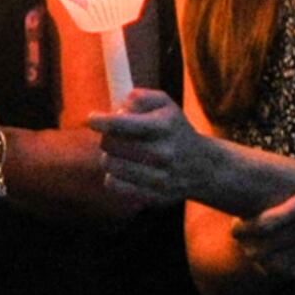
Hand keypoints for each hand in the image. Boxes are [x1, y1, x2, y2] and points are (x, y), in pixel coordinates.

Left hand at [89, 86, 219, 206]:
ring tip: (123, 153)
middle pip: (110, 144)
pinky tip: (126, 169)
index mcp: (164, 126)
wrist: (202, 166)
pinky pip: (113, 185)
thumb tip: (116, 110)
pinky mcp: (152, 197)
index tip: (92, 119)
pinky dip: (113, 175)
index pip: (121, 124)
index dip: (100, 121)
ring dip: (110, 156)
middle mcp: (163, 153)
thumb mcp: (164, 104)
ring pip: (110, 164)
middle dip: (107, 136)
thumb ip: (139, 98)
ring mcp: (159, 178)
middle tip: (116, 136)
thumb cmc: (173, 129)